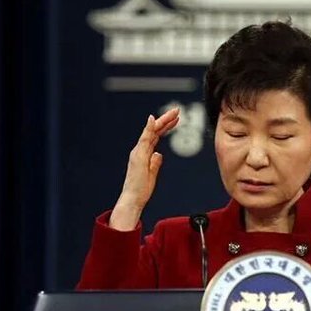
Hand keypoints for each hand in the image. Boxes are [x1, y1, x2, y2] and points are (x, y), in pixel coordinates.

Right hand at [110, 108, 179, 230]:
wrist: (133, 199)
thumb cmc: (141, 190)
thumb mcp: (152, 174)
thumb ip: (155, 163)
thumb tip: (159, 154)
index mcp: (144, 154)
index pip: (156, 136)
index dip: (165, 126)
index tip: (176, 119)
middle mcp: (140, 150)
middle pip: (154, 131)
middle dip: (166, 120)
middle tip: (177, 110)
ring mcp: (138, 152)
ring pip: (151, 132)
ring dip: (162, 121)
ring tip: (174, 113)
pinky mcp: (138, 156)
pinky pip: (144, 140)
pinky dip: (148, 129)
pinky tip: (153, 120)